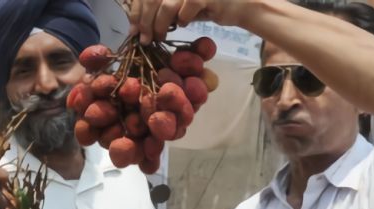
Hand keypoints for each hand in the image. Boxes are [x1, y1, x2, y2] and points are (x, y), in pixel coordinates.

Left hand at [128, 0, 248, 42]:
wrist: (241, 4)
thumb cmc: (207, 5)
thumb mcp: (179, 4)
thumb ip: (160, 9)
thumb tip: (137, 25)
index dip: (136, 11)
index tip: (133, 29)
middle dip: (144, 22)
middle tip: (144, 39)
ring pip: (166, 6)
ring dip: (159, 26)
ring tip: (159, 37)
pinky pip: (186, 9)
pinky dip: (182, 20)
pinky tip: (183, 24)